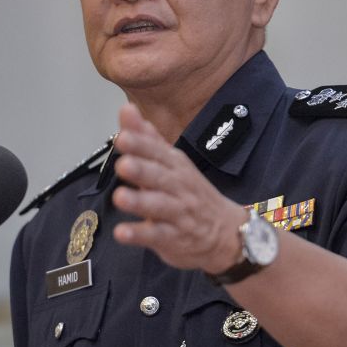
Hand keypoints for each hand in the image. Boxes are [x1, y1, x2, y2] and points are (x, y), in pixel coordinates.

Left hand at [111, 103, 246, 272]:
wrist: (226, 231)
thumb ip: (146, 137)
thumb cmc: (191, 193)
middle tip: (123, 164)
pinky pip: (156, 236)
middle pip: (159, 176)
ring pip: (158, 206)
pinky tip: (122, 232)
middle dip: (141, 169)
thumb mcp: (171, 162)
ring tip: (120, 197)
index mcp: (174, 165)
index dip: (140, 144)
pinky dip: (139, 234)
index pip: (157, 151)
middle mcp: (177, 186)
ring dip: (139, 202)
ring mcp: (177, 213)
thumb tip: (126, 109)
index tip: (123, 136)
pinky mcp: (174, 237)